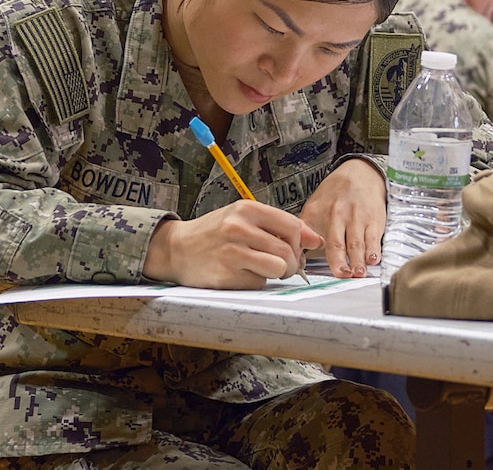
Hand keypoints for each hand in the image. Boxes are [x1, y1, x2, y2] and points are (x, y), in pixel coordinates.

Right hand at [143, 201, 322, 288]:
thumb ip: (277, 225)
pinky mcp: (226, 275)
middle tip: (282, 266)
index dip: (301, 241)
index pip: (291, 225)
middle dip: (291, 263)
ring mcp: (232, 252)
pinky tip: (242, 274)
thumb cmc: (215, 233)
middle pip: (287, 252)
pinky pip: (259, 283)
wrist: (177, 248)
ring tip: (265, 270)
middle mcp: (239, 228)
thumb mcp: (243, 218)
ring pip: (278, 268)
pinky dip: (256, 282)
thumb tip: (315, 239)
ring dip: (278, 274)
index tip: (300, 249)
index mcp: (246, 209)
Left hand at [299, 159, 385, 277]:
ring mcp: (357, 218)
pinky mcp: (373, 220)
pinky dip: (373, 250)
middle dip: (339, 260)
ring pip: (356, 243)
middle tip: (341, 274)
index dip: (306, 252)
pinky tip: (373, 260)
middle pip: (336, 242)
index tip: (304, 266)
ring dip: (357, 260)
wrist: (361, 173)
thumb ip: (304, 229)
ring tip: (358, 273)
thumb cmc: (335, 194)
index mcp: (318, 214)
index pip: (309, 236)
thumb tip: (295, 256)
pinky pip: (373, 237)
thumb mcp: (313, 206)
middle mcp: (337, 216)